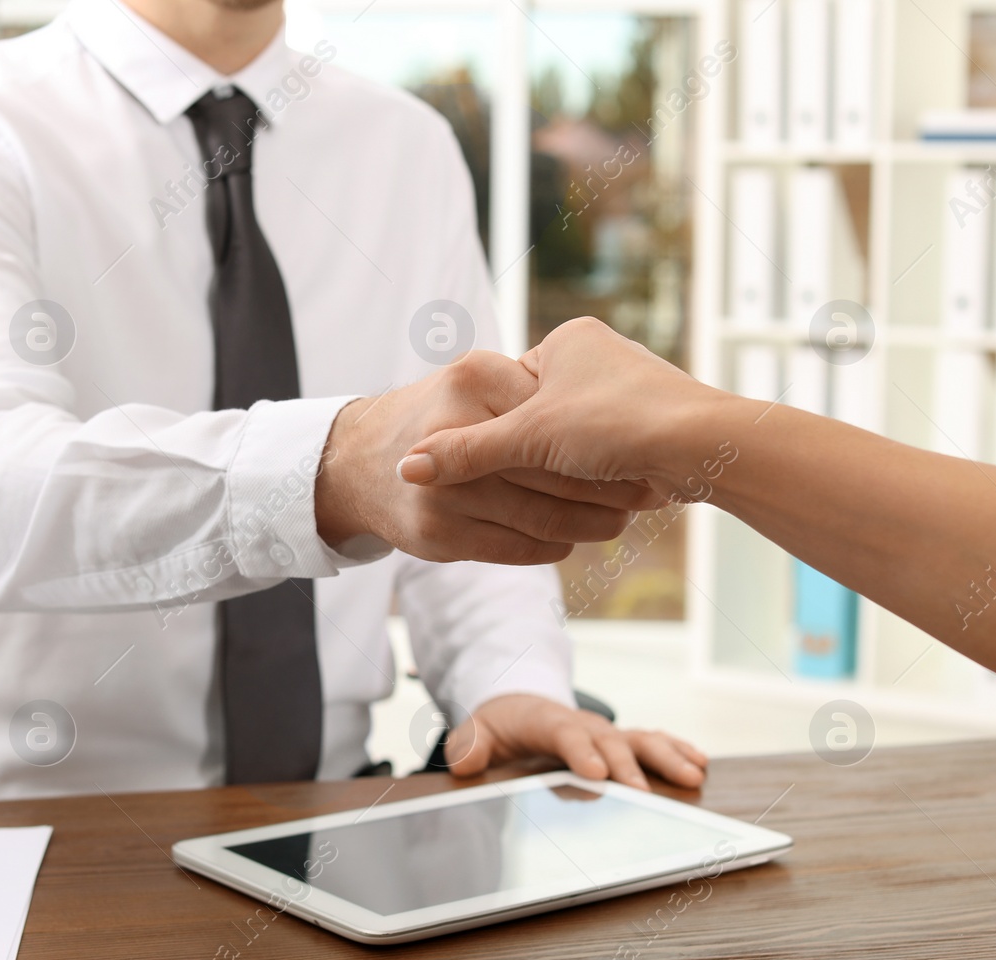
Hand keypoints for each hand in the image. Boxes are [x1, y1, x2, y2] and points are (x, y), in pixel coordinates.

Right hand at [315, 349, 657, 564]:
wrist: (354, 462)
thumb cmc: (436, 416)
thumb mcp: (478, 385)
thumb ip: (530, 392)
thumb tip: (606, 407)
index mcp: (474, 375)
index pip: (553, 419)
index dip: (599, 441)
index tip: (637, 456)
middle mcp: (453, 428)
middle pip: (551, 470)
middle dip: (602, 489)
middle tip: (640, 499)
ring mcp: (441, 488)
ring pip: (538, 515)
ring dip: (586, 524)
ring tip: (617, 524)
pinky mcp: (435, 534)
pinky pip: (513, 547)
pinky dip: (549, 546)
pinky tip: (568, 540)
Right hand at [395, 318, 719, 499]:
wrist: (708, 447)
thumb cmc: (618, 425)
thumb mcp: (529, 439)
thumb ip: (465, 453)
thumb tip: (405, 469)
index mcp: (567, 342)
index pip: (507, 391)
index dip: (491, 431)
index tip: (469, 465)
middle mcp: (596, 357)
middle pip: (537, 419)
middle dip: (527, 459)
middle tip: (495, 492)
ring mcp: (622, 391)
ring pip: (569, 443)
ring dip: (561, 477)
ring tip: (542, 505)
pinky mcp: (645, 428)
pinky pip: (599, 459)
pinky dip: (589, 485)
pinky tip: (580, 511)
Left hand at [445, 693, 707, 790]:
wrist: (519, 706)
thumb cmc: (500, 726)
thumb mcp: (475, 732)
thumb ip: (468, 745)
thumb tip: (464, 761)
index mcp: (546, 723)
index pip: (565, 735)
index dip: (581, 752)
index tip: (597, 773)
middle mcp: (583, 725)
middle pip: (609, 740)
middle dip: (629, 765)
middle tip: (644, 792)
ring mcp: (604, 733)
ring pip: (639, 739)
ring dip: (667, 755)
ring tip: (693, 774)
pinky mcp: (618, 743)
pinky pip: (651, 742)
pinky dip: (676, 749)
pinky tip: (699, 763)